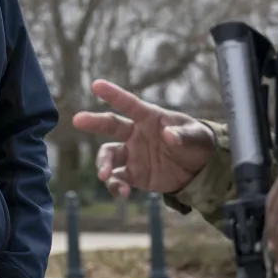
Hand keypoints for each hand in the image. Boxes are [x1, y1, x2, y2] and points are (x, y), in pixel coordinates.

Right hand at [71, 79, 216, 197]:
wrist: (200, 170)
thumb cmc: (197, 143)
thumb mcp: (197, 136)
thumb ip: (183, 136)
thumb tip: (168, 135)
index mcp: (150, 118)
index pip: (129, 104)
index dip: (113, 94)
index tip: (96, 85)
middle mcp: (136, 134)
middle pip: (110, 126)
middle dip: (94, 122)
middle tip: (78, 120)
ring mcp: (133, 155)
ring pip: (109, 155)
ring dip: (103, 164)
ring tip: (105, 176)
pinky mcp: (134, 175)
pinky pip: (118, 179)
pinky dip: (115, 186)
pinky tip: (122, 193)